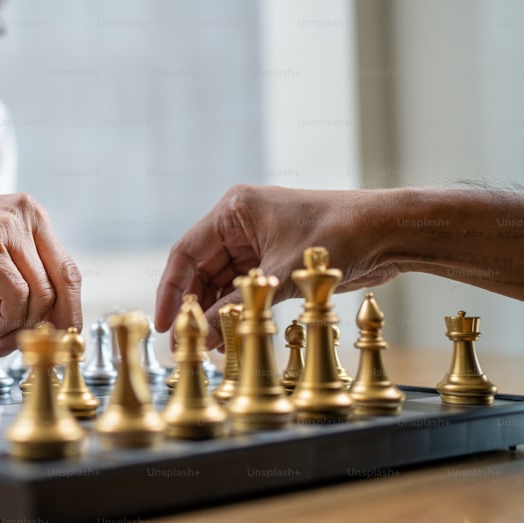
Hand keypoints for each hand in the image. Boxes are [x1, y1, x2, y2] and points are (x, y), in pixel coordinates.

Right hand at [0, 188, 82, 355]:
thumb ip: (15, 294)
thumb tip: (38, 333)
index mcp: (33, 221)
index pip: (68, 273)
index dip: (69, 312)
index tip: (58, 340)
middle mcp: (28, 218)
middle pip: (64, 283)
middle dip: (53, 325)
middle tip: (31, 348)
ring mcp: (7, 228)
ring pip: (40, 292)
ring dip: (23, 327)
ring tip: (0, 338)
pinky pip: (15, 293)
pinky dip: (9, 319)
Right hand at [154, 184, 399, 349]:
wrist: (388, 232)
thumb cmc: (341, 233)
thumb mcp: (284, 272)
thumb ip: (243, 303)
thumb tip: (207, 332)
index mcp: (233, 210)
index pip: (186, 253)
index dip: (171, 289)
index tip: (165, 321)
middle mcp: (239, 224)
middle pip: (201, 270)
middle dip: (193, 306)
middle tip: (184, 341)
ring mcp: (256, 242)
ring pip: (221, 282)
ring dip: (215, 311)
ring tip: (207, 344)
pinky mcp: (273, 260)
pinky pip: (244, 288)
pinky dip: (237, 309)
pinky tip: (229, 333)